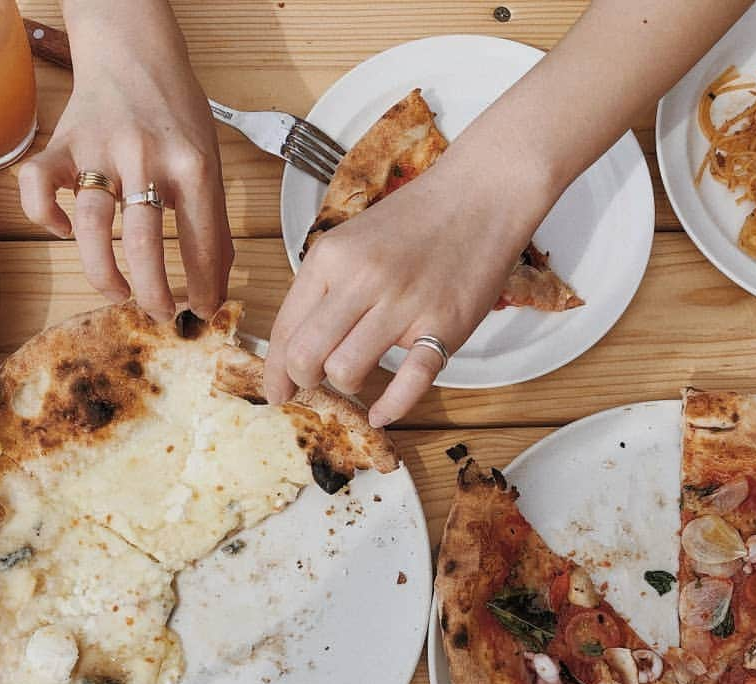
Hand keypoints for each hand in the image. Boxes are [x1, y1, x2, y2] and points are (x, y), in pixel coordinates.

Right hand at [18, 3, 232, 319]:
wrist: (133, 49)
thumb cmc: (174, 111)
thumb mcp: (209, 160)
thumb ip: (212, 220)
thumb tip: (217, 283)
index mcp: (191, 166)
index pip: (202, 243)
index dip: (204, 287)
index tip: (203, 311)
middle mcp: (145, 159)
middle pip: (145, 246)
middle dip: (155, 295)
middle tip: (162, 313)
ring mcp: (99, 151)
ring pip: (94, 229)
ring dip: (105, 275)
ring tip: (120, 293)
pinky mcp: (61, 144)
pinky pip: (39, 188)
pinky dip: (46, 218)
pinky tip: (65, 231)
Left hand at [264, 155, 546, 426]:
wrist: (479, 197)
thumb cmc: (413, 223)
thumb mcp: (351, 242)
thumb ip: (323, 288)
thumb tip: (294, 346)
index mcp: (331, 258)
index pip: (286, 328)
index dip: (276, 370)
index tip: (277, 389)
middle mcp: (362, 280)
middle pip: (307, 357)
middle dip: (304, 381)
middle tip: (316, 384)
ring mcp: (404, 304)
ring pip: (346, 371)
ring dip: (346, 385)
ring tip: (357, 375)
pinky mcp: (443, 325)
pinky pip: (409, 382)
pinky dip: (391, 407)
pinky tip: (381, 414)